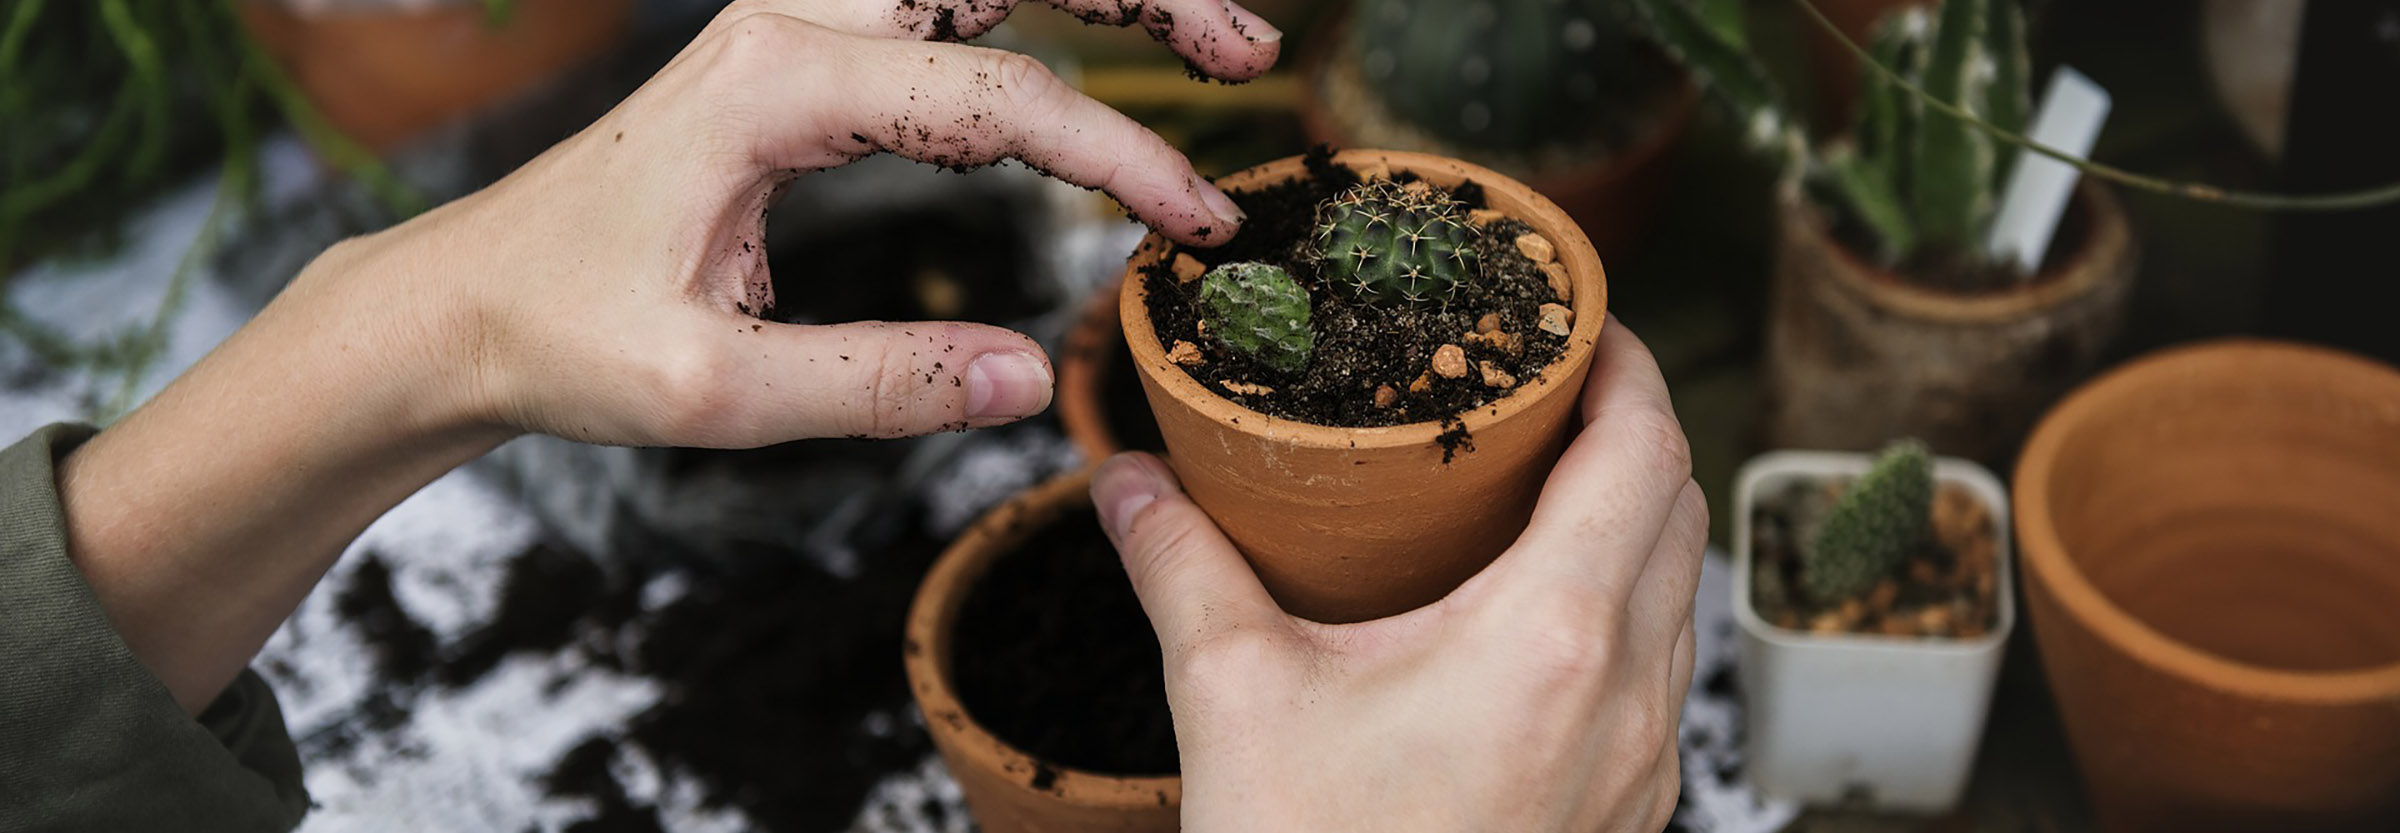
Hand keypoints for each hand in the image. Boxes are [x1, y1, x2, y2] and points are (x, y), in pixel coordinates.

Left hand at [336, 0, 1282, 447]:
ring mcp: (791, 29)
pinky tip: (1086, 72)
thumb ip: (876, 383)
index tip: (1194, 225)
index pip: (997, 98)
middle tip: (1245, 47)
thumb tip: (1029, 377)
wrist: (460, 306)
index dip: (1115, 157)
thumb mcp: (713, 392)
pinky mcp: (793, 61)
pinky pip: (937, 15)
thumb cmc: (562, 338)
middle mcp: (789, 24)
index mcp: (774, 82)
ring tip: (1210, 34)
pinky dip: (1027, 24)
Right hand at [1091, 321, 1705, 831]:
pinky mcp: (1630, 818)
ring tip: (1542, 484)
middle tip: (1547, 385)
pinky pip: (1661, 677)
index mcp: (1554, 637)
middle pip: (1678, 508)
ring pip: (1679, 596)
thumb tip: (1126, 480)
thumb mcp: (1231, 698)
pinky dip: (1625, 610)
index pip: (1644, 448)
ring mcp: (1644, 768)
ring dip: (1633, 520)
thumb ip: (1181, 567)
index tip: (1579, 318)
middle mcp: (1629, 696)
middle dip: (1629, 427)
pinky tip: (1538, 615)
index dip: (1626, 362)